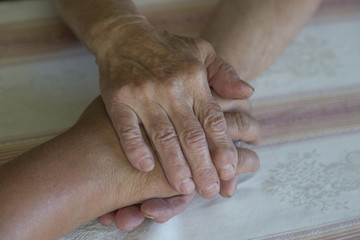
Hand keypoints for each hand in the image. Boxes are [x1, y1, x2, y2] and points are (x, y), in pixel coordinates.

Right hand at [95, 20, 254, 198]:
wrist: (124, 36)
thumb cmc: (166, 48)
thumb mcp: (201, 51)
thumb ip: (225, 73)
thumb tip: (248, 93)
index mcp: (194, 79)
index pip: (213, 119)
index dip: (223, 147)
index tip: (230, 171)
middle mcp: (170, 88)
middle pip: (191, 134)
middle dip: (203, 166)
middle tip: (210, 191)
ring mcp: (142, 94)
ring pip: (162, 136)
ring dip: (174, 165)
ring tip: (185, 188)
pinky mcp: (118, 99)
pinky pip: (127, 129)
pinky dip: (136, 149)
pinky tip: (146, 169)